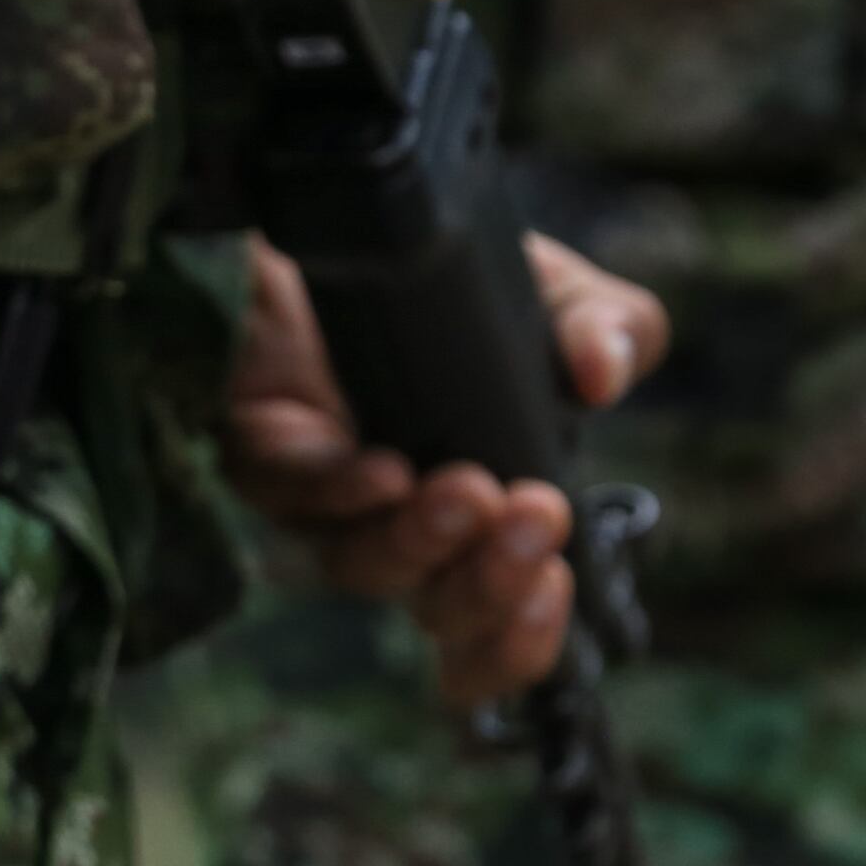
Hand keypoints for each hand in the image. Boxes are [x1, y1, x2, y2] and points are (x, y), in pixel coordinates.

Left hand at [223, 232, 669, 709]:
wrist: (351, 219)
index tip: (556, 589)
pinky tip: (382, 470)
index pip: (486, 637)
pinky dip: (336, 488)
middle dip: (488, 584)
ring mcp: (323, 498)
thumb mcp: (558, 299)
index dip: (517, 645)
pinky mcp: (255, 445)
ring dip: (420, 540)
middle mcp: (395, 530)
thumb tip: (604, 373)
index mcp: (474, 526)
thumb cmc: (457, 290)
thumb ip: (610, 332)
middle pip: (433, 613)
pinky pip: (287, 490)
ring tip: (469, 489)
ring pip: (359, 564)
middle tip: (534, 518)